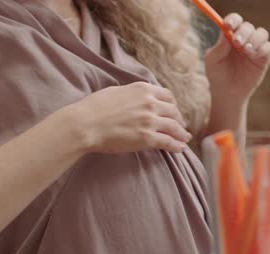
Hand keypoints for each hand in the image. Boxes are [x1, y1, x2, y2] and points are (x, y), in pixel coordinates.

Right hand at [64, 82, 190, 153]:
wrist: (85, 124)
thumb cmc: (94, 108)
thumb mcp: (116, 91)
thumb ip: (133, 94)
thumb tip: (138, 98)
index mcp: (143, 89)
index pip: (167, 96)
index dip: (173, 105)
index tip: (174, 111)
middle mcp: (150, 103)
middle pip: (173, 111)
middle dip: (179, 119)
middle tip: (181, 126)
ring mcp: (150, 121)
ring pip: (174, 127)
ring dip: (182, 133)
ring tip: (185, 138)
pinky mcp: (147, 137)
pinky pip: (168, 141)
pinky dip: (176, 145)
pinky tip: (180, 148)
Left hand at [205, 13, 269, 108]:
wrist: (228, 94)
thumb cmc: (218, 75)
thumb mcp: (212, 61)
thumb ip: (219, 47)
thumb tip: (226, 32)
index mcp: (229, 36)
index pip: (234, 21)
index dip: (233, 20)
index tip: (229, 25)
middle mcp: (244, 40)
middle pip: (248, 26)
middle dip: (243, 32)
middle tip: (237, 42)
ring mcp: (255, 48)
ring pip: (261, 33)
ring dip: (254, 39)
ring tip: (245, 50)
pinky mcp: (263, 58)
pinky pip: (267, 47)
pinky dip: (261, 49)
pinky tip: (252, 56)